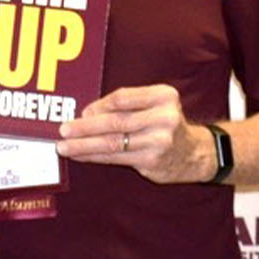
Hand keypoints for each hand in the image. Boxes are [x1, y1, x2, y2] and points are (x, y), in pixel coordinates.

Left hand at [56, 84, 212, 184]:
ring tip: (64, 147)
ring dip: (84, 145)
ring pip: (113, 143)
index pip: (123, 98)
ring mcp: (159, 141)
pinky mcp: (152, 161)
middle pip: (116, 122)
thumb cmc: (164, 123)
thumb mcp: (154, 104)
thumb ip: (126, 104)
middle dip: (85, 127)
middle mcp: (165, 117)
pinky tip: (80, 155)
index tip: (82, 112)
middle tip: (63, 130)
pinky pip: (116, 158)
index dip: (99, 105)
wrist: (194, 153)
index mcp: (164, 96)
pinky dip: (94, 157)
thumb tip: (86, 113)